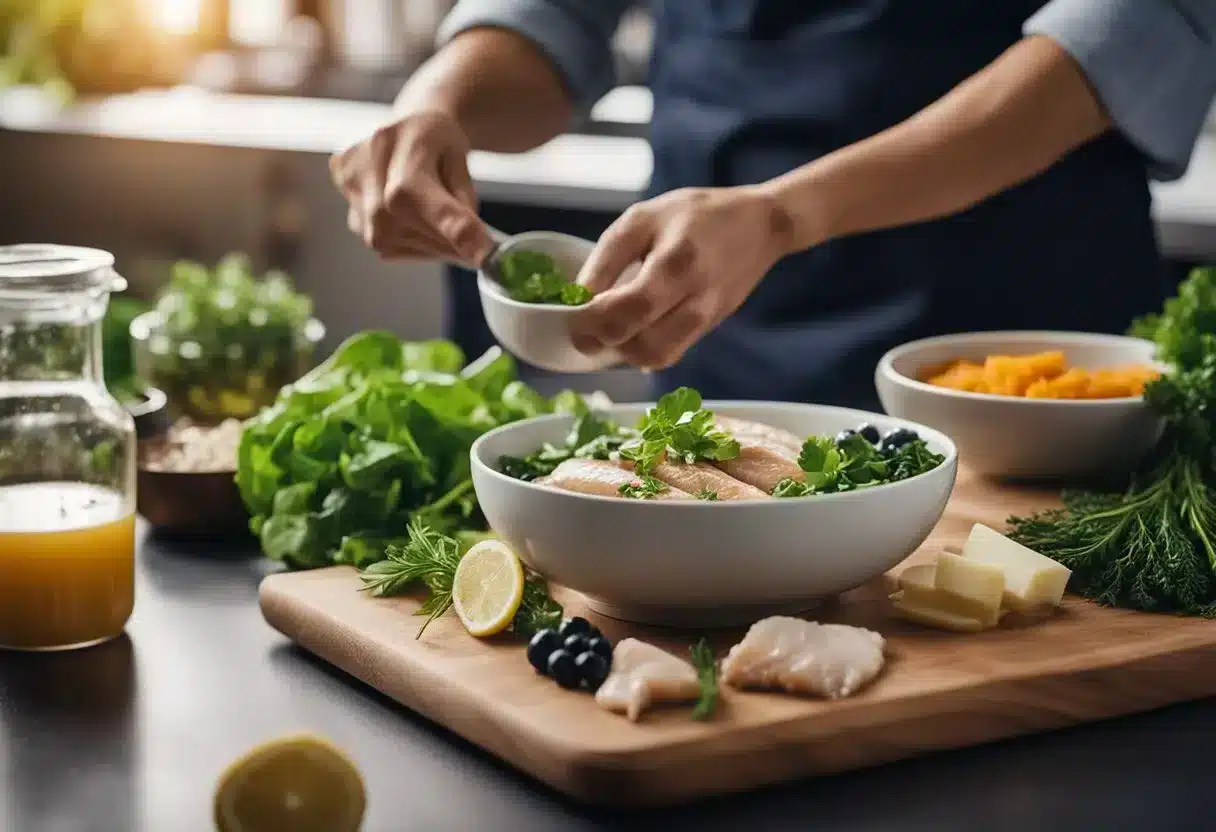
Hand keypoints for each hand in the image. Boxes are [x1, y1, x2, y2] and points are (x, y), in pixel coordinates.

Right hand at [329, 111, 492, 265]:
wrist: (404, 130)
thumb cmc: (437, 141)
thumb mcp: (461, 156)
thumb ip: (464, 197)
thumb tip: (471, 244)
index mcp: (398, 146)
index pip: (419, 196)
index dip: (452, 229)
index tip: (485, 256)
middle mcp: (366, 171)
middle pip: (408, 227)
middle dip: (448, 242)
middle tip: (476, 244)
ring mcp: (352, 197)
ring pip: (398, 244)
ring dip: (431, 243)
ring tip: (441, 220)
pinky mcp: (351, 216)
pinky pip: (390, 246)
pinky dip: (414, 242)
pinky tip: (419, 221)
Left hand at [570, 186, 792, 369]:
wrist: (759, 226)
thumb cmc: (695, 214)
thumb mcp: (642, 219)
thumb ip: (606, 260)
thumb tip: (577, 300)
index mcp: (676, 265)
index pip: (628, 311)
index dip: (591, 323)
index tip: (572, 316)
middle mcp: (695, 300)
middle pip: (641, 346)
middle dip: (603, 342)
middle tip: (585, 326)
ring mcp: (706, 320)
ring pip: (655, 358)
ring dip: (623, 351)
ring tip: (610, 327)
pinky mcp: (709, 329)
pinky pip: (669, 354)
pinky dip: (643, 351)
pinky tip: (633, 330)